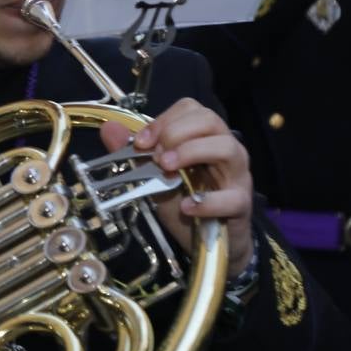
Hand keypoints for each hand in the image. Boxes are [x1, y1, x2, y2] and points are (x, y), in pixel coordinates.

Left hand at [101, 99, 253, 277]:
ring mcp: (237, 175)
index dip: (164, 120)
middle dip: (177, 132)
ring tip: (167, 169)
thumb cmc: (185, 201)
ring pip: (228, 148)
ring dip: (193, 153)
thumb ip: (134, 154)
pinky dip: (207, 201)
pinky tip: (186, 206)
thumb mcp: (154, 177)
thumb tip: (108, 128)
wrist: (207, 240)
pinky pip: (232, 197)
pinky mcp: (241, 204)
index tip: (141, 142)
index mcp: (203, 137)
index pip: (191, 109)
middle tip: (156, 156)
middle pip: (211, 120)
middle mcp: (225, 149)